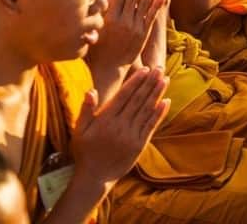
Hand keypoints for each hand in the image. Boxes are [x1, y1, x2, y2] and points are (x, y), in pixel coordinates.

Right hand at [71, 67, 168, 185]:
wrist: (95, 177)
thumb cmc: (85, 151)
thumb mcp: (80, 130)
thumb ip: (86, 110)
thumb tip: (91, 90)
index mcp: (105, 120)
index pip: (123, 96)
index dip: (135, 82)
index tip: (145, 69)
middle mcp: (120, 126)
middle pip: (138, 100)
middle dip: (150, 83)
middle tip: (160, 69)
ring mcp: (131, 135)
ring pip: (147, 110)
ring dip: (157, 94)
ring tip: (165, 79)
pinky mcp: (140, 144)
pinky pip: (151, 126)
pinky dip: (159, 113)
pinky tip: (166, 101)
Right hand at [89, 0, 165, 69]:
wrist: (109, 70)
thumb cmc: (96, 50)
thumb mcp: (94, 30)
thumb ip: (101, 12)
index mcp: (109, 19)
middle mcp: (124, 21)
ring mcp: (135, 28)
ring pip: (144, 4)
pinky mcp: (144, 35)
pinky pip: (152, 17)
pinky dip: (157, 6)